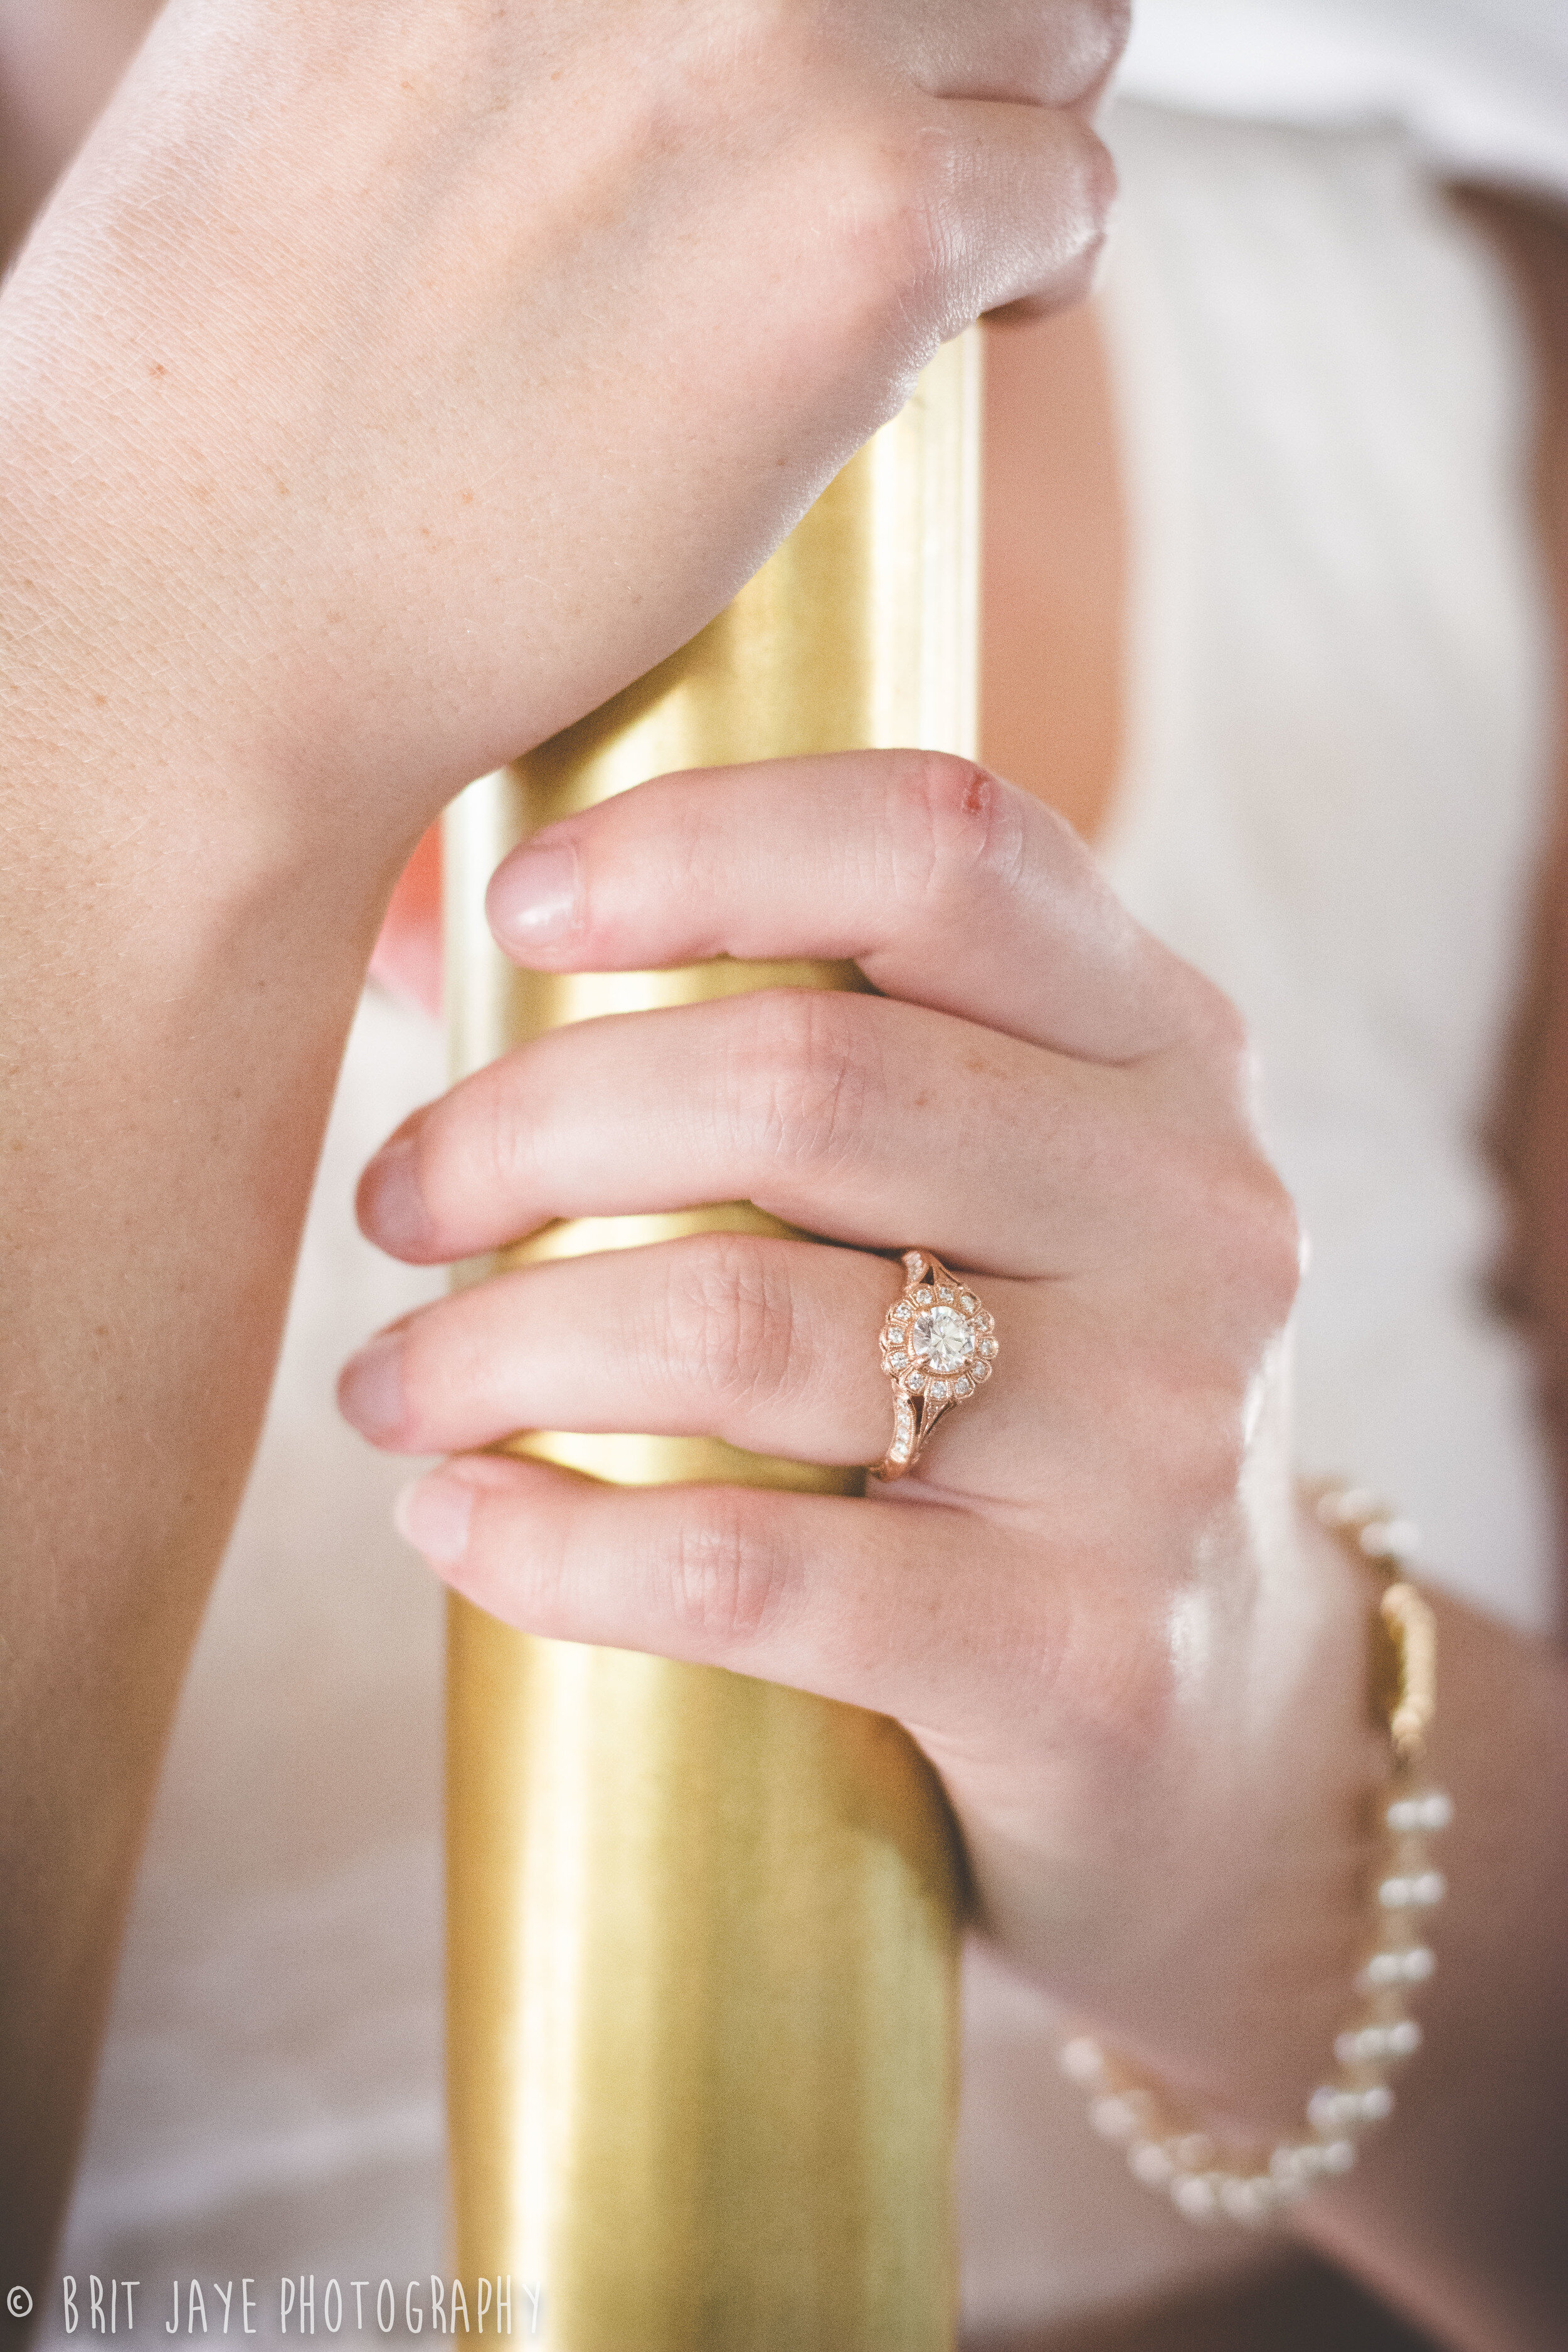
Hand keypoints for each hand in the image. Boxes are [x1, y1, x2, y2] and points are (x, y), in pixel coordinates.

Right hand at [0, 0, 1121, 846]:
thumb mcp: (317, 63)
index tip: (817, 64)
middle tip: (891, 166)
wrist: (208, 604)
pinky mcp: (871, 215)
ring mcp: (770, 30)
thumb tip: (637, 28)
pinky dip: (1039, 267)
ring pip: (1058, 24)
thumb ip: (497, 9)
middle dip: (952, 32)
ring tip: (926, 259)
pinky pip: (1071, 191)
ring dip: (1011, 134)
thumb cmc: (227, 397)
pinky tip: (960, 335)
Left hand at [342, 752, 1377, 2121]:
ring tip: (390, 1386)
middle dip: (530, 1128)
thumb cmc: (1023, 1407)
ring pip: (745, 1323)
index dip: (700, 841)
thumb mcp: (1007, 1187)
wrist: (1219, 1725)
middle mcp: (1193, 1216)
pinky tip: (454, 1523)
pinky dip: (557, 1544)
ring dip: (498, 1343)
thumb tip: (425, 931)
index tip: (510, 911)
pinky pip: (756, 1566)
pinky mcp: (1086, 1655)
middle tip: (403, 1204)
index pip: (942, 846)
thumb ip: (819, 1048)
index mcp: (1164, 1052)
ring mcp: (1159, 1441)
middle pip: (804, 1082)